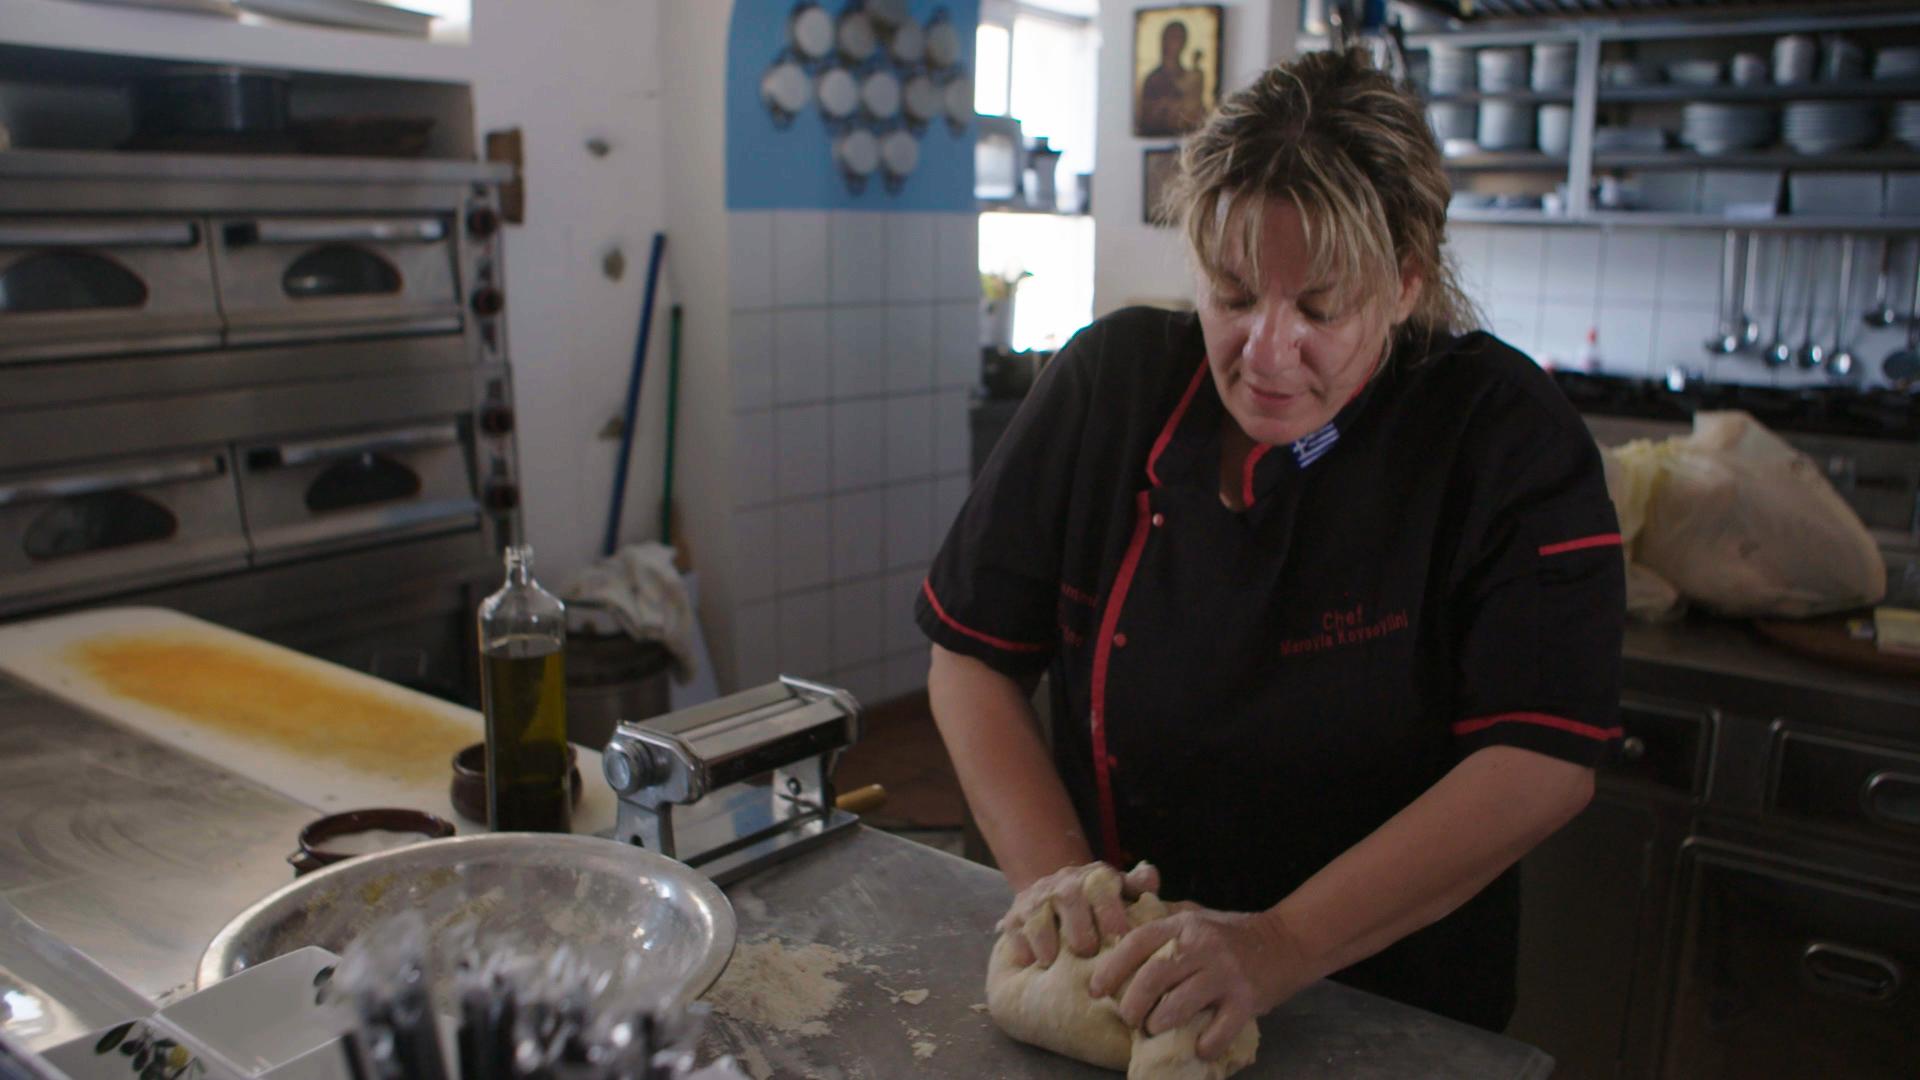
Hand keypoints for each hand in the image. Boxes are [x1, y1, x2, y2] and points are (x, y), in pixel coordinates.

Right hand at [996, 861, 1160, 967]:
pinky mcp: (1015, 916)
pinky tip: (1028, 963)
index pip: (1102, 886)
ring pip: (1037, 914)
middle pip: (1069, 898)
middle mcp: (1065, 884)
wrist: (1058, 894)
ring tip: (1051, 962)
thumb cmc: (1101, 904)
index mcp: (1095, 878)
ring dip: (1044, 937)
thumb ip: (1139, 888)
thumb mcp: (1122, 892)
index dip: (1110, 910)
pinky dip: (1020, 945)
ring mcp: (1037, 899)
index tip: (1119, 935)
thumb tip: (1150, 875)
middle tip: (1086, 951)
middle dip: (1077, 925)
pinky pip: (1014, 929)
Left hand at [1087, 907, 1312, 1060]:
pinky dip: (1205, 1044)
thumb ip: (1164, 925)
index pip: (1138, 942)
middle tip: (1129, 1018)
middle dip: (1132, 1004)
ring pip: (1178, 1005)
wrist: (1288, 941)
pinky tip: (1197, 1047)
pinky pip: (1219, 1030)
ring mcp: (1225, 974)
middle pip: (1153, 977)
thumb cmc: (1233, 934)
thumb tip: (1118, 938)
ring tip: (1153, 1029)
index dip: (1112, 967)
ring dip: (1159, 1023)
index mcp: (1184, 925)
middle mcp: (1202, 947)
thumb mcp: (1196, 918)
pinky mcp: (1246, 1000)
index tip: (1096, 990)